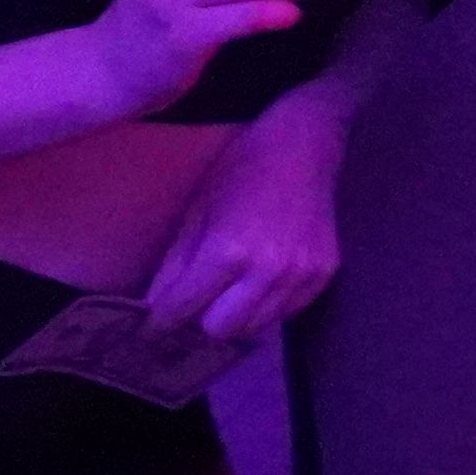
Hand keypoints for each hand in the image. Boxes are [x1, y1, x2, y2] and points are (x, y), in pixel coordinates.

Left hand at [139, 102, 348, 341]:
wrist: (304, 144)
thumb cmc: (241, 168)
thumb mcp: (197, 209)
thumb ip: (175, 263)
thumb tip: (154, 305)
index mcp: (227, 251)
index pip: (184, 307)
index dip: (162, 321)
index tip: (152, 327)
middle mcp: (267, 272)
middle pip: (220, 330)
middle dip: (201, 319)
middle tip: (197, 301)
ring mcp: (299, 276)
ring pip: (255, 327)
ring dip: (236, 315)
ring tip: (231, 290)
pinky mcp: (323, 275)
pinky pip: (286, 313)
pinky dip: (267, 305)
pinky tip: (262, 279)